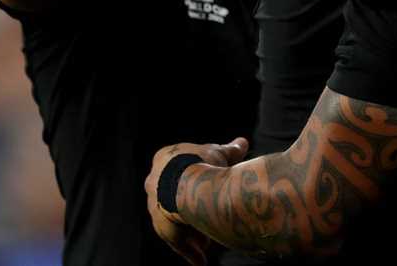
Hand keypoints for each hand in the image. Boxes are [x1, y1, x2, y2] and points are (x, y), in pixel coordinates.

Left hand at [144, 138, 248, 263]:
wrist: (193, 183)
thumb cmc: (206, 163)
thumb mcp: (222, 153)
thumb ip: (230, 150)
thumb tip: (242, 142)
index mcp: (164, 158)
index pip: (181, 170)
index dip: (199, 179)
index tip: (213, 189)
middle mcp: (154, 182)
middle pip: (176, 198)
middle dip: (192, 209)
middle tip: (209, 218)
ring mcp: (154, 204)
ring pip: (176, 221)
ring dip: (194, 231)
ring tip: (209, 243)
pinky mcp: (161, 225)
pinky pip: (178, 239)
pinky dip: (190, 250)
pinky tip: (202, 261)